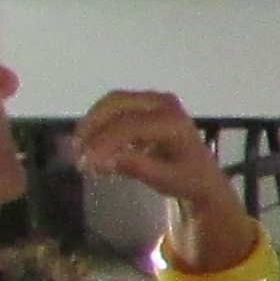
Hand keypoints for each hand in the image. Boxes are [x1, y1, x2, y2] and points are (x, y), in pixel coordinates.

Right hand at [74, 89, 243, 246]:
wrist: (202, 176)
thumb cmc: (186, 179)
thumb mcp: (162, 178)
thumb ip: (135, 166)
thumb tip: (102, 159)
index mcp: (172, 121)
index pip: (130, 125)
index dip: (103, 141)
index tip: (84, 161)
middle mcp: (164, 104)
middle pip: (118, 103)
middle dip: (93, 124)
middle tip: (76, 149)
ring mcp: (155, 101)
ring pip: (114, 102)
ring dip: (94, 121)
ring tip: (80, 146)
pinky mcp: (146, 105)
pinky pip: (118, 107)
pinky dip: (101, 122)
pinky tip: (92, 144)